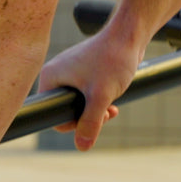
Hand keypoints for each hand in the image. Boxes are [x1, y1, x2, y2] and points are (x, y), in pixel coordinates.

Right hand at [36, 28, 142, 149]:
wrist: (130, 34)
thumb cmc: (113, 59)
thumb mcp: (100, 96)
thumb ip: (90, 123)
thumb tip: (82, 146)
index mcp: (50, 77)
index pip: (52, 114)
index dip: (72, 123)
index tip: (92, 118)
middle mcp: (56, 75)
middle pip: (65, 111)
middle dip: (87, 118)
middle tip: (105, 114)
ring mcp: (70, 73)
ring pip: (78, 104)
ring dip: (96, 111)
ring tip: (111, 109)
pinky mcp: (84, 71)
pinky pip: (86, 94)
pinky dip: (99, 101)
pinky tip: (113, 102)